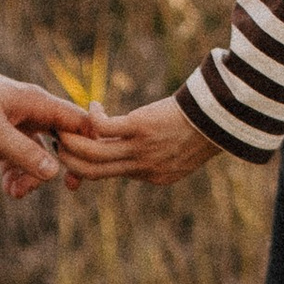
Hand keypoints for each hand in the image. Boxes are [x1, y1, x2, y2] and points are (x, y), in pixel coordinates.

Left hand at [0, 56, 107, 199]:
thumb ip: (23, 152)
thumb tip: (54, 173)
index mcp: (35, 101)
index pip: (77, 121)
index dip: (87, 146)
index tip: (81, 173)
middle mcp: (29, 109)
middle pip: (59, 141)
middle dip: (54, 168)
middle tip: (44, 189)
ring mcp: (13, 120)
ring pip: (35, 152)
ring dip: (29, 174)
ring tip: (14, 193)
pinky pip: (15, 155)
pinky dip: (14, 171)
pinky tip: (7, 188)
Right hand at [55, 93, 225, 184]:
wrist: (222, 118)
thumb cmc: (204, 129)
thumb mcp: (183, 154)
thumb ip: (160, 158)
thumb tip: (143, 154)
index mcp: (153, 177)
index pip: (111, 177)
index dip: (89, 164)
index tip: (82, 146)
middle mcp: (143, 168)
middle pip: (92, 171)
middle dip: (70, 157)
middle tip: (61, 139)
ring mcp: (140, 150)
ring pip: (91, 153)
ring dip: (72, 139)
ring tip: (67, 124)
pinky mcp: (139, 127)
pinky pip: (102, 128)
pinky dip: (93, 117)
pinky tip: (95, 106)